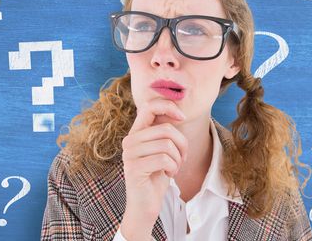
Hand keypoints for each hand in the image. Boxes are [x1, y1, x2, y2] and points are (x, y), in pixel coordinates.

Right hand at [119, 99, 188, 239]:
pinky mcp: (134, 168)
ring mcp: (129, 154)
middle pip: (166, 129)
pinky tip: (169, 174)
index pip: (149, 106)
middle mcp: (129, 140)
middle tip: (182, 157)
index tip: (182, 118)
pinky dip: (173, 167)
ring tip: (174, 167)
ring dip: (178, 159)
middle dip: (182, 144)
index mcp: (136, 132)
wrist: (145, 205)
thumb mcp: (163, 150)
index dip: (168, 106)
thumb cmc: (156, 176)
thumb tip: (178, 113)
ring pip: (167, 145)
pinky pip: (163, 159)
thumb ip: (165, 132)